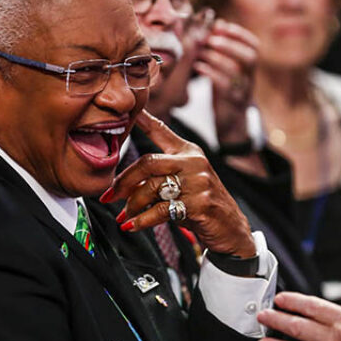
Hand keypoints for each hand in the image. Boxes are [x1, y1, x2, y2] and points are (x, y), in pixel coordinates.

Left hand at [100, 110, 255, 256]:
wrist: (231, 229)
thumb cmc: (201, 205)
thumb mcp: (184, 183)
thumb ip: (159, 176)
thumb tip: (123, 184)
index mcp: (188, 152)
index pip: (161, 131)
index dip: (143, 120)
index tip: (129, 111)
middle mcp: (194, 162)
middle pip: (148, 163)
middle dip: (124, 181)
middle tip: (109, 196)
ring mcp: (199, 182)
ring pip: (152, 188)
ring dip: (132, 205)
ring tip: (124, 217)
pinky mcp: (200, 203)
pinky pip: (161, 210)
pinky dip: (142, 220)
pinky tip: (132, 225)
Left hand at [193, 19, 258, 145]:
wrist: (230, 123)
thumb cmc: (225, 91)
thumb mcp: (226, 69)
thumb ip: (223, 49)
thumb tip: (218, 23)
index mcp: (250, 68)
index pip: (254, 46)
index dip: (240, 34)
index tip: (222, 26)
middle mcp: (250, 78)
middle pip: (249, 57)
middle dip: (230, 45)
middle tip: (210, 39)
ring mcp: (242, 92)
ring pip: (235, 72)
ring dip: (216, 58)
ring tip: (200, 52)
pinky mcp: (231, 104)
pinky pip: (224, 87)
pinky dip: (210, 73)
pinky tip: (197, 67)